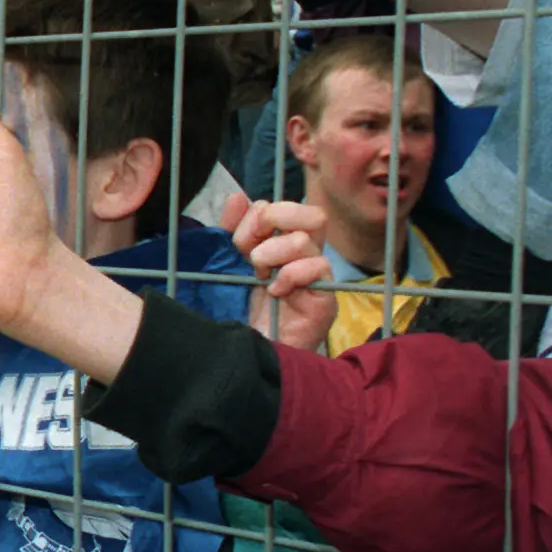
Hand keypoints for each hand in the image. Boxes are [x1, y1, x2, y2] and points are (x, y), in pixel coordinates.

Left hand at [220, 192, 336, 351]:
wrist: (249, 355)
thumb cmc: (240, 315)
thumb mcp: (227, 266)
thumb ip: (231, 232)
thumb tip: (237, 196)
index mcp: (283, 246)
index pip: (281, 210)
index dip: (255, 218)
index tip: (236, 243)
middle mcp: (305, 258)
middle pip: (311, 213)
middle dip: (277, 218)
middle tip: (252, 245)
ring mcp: (317, 279)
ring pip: (308, 238)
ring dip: (274, 250)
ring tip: (258, 273)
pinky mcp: (324, 300)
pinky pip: (319, 268)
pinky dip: (291, 274)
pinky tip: (274, 291)